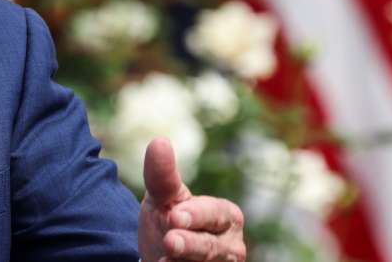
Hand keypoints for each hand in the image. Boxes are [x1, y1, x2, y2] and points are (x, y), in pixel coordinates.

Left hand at [138, 137, 245, 261]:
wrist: (164, 254)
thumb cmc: (169, 219)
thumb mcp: (163, 197)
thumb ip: (162, 176)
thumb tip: (159, 141)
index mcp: (226, 215)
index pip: (213, 213)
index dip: (195, 215)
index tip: (175, 215)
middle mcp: (231, 245)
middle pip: (211, 245)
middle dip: (190, 243)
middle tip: (170, 241)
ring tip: (164, 259)